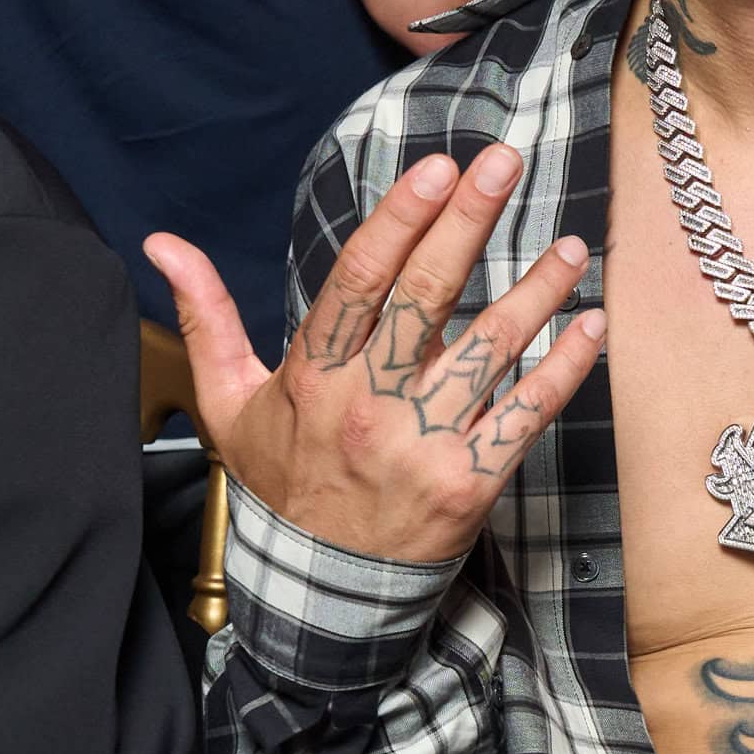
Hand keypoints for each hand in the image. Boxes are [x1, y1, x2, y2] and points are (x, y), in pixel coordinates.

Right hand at [145, 146, 605, 562]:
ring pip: (489, 352)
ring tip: (570, 245)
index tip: (438, 168)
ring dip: (536, 292)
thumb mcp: (228, 403)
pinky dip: (563, 369)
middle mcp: (370, 405)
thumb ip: (207, 317)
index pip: (360, 280)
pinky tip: (590, 325)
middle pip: (426, 296)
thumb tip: (163, 243)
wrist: (321, 591)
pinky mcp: (470, 482)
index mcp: (314, 375)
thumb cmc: (285, 483)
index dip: (401, 219)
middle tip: (504, 163)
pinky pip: (525, 415)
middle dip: (468, 222)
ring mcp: (424, 444)